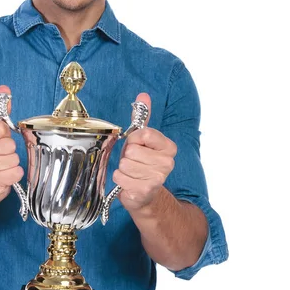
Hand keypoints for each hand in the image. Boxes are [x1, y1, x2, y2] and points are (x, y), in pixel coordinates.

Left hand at [112, 93, 176, 212]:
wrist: (144, 194)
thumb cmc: (141, 164)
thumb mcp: (141, 140)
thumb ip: (142, 118)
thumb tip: (143, 95)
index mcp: (169, 147)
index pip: (143, 133)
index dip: (133, 139)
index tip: (137, 146)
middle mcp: (168, 163)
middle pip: (131, 150)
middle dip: (126, 156)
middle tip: (133, 162)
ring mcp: (158, 178)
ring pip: (124, 164)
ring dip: (123, 168)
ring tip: (131, 172)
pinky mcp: (145, 190)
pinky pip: (120, 177)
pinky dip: (120, 179)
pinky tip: (128, 182)